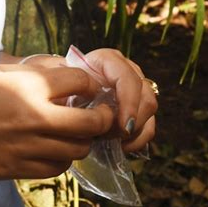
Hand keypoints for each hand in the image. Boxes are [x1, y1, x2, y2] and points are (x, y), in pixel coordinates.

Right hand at [0, 64, 113, 181]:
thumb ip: (32, 70)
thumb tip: (64, 68)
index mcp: (28, 87)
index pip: (81, 82)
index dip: (91, 84)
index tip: (89, 88)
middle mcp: (35, 118)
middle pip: (91, 123)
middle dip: (102, 118)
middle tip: (99, 114)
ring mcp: (28, 148)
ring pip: (78, 150)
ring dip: (82, 141)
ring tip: (74, 133)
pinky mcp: (19, 170)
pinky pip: (56, 169)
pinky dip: (63, 160)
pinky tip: (54, 150)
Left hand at [21, 50, 157, 152]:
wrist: (58, 99)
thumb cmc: (58, 91)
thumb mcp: (61, 88)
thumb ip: (76, 93)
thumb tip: (100, 113)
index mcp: (107, 60)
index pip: (128, 77)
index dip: (129, 101)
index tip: (123, 126)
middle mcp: (126, 71)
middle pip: (145, 95)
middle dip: (131, 120)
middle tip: (109, 135)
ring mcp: (134, 89)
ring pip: (149, 110)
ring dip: (133, 130)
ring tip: (111, 139)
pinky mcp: (137, 109)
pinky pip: (148, 126)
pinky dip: (138, 139)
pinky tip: (121, 146)